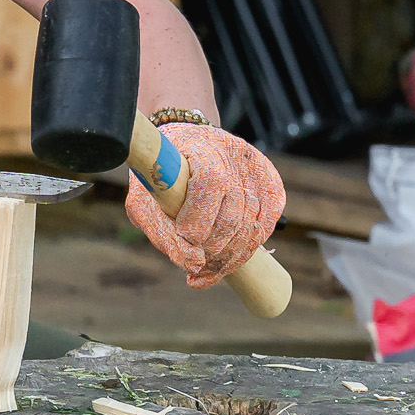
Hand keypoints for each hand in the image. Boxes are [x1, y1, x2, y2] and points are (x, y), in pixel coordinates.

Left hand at [124, 119, 285, 286]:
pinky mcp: (269, 180)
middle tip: (198, 265)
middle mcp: (234, 154)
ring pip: (253, 226)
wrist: (182, 146)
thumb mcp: (144, 203)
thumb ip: (165, 236)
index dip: (198, 219)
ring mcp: (255, 167)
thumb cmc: (159, 179)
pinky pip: (268, 223)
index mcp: (200, 148)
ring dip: (231, 257)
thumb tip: (195, 265)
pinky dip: (250, 247)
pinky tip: (229, 259)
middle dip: (214, 249)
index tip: (183, 235)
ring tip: (209, 268)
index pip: (210, 184)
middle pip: (234, 215)